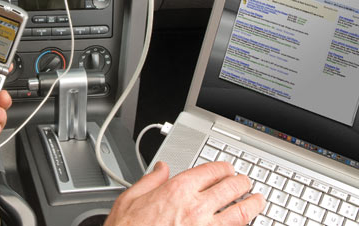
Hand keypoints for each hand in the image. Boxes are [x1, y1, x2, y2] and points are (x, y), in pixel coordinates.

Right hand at [104, 161, 264, 225]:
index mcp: (177, 190)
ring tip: (258, 201)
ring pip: (240, 214)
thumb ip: (149, 181)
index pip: (210, 171)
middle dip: (241, 183)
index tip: (227, 169)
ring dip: (252, 205)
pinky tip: (245, 224)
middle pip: (230, 189)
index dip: (223, 168)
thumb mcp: (130, 198)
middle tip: (246, 182)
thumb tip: (160, 169)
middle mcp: (195, 208)